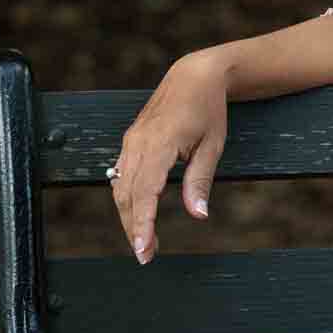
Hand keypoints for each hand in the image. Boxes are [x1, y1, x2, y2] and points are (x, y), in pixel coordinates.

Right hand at [111, 52, 229, 263]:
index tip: (142, 249)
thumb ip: (200, 181)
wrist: (194, 76)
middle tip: (145, 255)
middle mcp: (138, 144)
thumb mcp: (212, 145)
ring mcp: (130, 142)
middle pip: (127, 196)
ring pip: (120, 188)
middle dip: (133, 227)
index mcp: (159, 144)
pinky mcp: (130, 142)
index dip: (142, 224)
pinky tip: (136, 214)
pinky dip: (126, 198)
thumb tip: (198, 215)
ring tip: (143, 241)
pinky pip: (121, 176)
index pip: (145, 194)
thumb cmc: (208, 109)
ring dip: (128, 216)